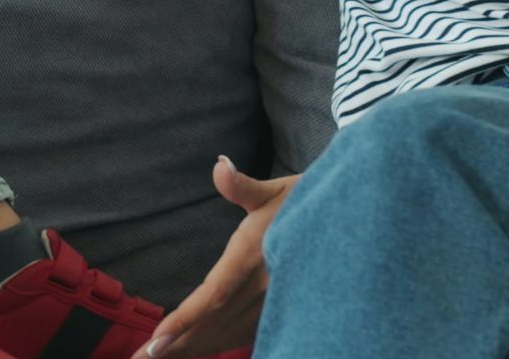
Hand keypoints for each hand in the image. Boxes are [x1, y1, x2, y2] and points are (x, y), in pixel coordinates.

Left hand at [145, 158, 298, 357]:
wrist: (351, 221)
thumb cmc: (306, 201)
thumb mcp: (276, 190)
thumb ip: (243, 186)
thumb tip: (220, 166)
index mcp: (253, 257)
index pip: (214, 294)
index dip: (186, 319)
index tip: (157, 339)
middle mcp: (263, 287)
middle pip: (213, 324)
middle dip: (176, 345)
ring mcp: (274, 304)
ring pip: (226, 334)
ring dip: (192, 349)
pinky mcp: (280, 312)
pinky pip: (243, 335)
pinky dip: (216, 344)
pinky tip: (196, 350)